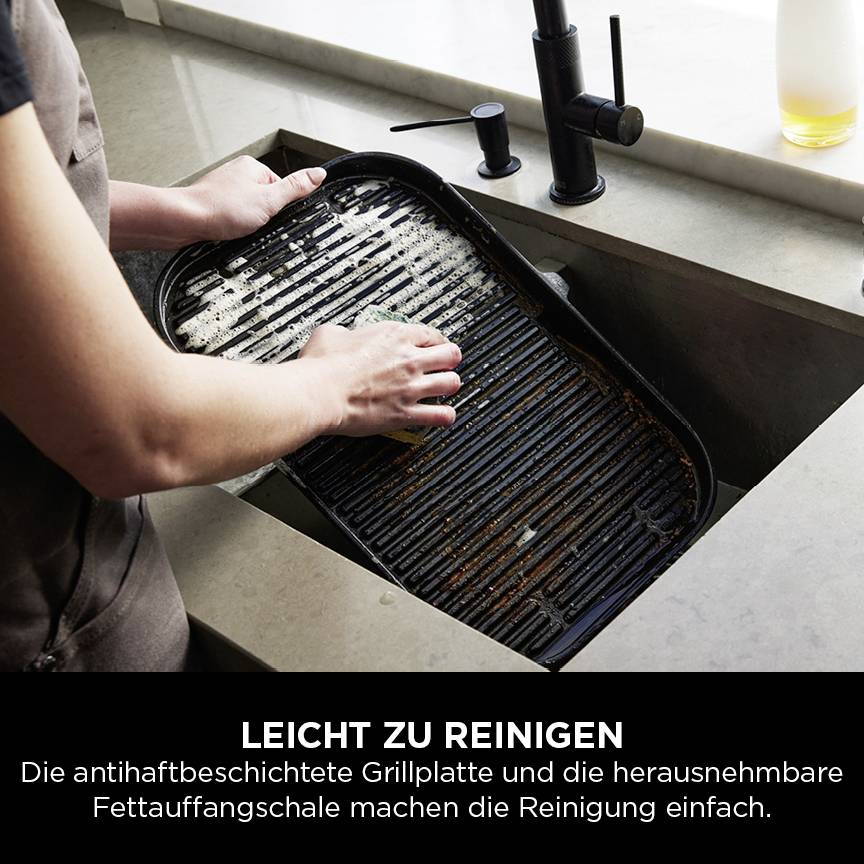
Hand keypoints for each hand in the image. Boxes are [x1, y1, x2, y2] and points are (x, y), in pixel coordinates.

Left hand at [188, 155, 325, 241]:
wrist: (184, 220)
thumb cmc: (221, 209)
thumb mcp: (269, 200)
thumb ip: (295, 188)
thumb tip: (319, 174)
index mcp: (252, 167)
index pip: (280, 189)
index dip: (279, 208)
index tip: (270, 216)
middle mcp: (236, 173)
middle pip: (264, 201)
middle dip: (261, 217)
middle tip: (252, 224)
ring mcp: (222, 188)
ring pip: (247, 211)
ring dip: (244, 223)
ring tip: (235, 226)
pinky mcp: (212, 203)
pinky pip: (231, 217)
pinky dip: (231, 226)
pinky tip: (226, 230)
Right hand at [299, 321, 461, 436]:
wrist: (320, 392)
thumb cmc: (323, 365)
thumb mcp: (331, 333)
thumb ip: (345, 332)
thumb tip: (342, 335)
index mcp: (394, 336)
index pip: (431, 334)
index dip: (435, 341)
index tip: (433, 346)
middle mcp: (408, 360)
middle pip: (450, 355)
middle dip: (449, 360)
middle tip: (444, 365)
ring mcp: (410, 387)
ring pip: (451, 383)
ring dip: (449, 385)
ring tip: (444, 389)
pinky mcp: (406, 412)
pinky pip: (440, 416)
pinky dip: (445, 416)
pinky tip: (443, 415)